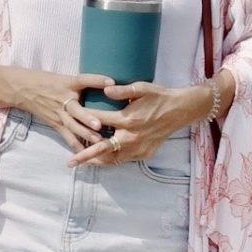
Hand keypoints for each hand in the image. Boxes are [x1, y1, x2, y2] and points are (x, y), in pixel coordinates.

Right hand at [0, 67, 121, 152]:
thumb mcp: (64, 77)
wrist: (22, 89)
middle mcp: (63, 99)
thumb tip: (108, 84)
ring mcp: (59, 113)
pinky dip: (76, 145)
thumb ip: (83, 83)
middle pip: (76, 109)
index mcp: (67, 84)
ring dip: (85, 134)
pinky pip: (67, 136)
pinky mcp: (55, 124)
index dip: (97, 80)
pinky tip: (86, 154)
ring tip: (98, 141)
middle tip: (99, 124)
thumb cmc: (46, 80)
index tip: (112, 81)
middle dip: (87, 118)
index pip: (83, 80)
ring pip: (72, 126)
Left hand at [69, 82, 201, 166]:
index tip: (70, 118)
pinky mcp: (144, 153)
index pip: (98, 121)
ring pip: (112, 159)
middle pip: (102, 148)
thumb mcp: (141, 88)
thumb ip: (122, 91)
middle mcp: (131, 137)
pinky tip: (102, 158)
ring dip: (97, 161)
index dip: (84, 119)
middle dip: (85, 155)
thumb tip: (105, 89)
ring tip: (82, 163)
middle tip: (70, 162)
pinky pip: (124, 159)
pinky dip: (112, 159)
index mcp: (128, 119)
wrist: (181, 110)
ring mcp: (138, 148)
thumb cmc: (159, 96)